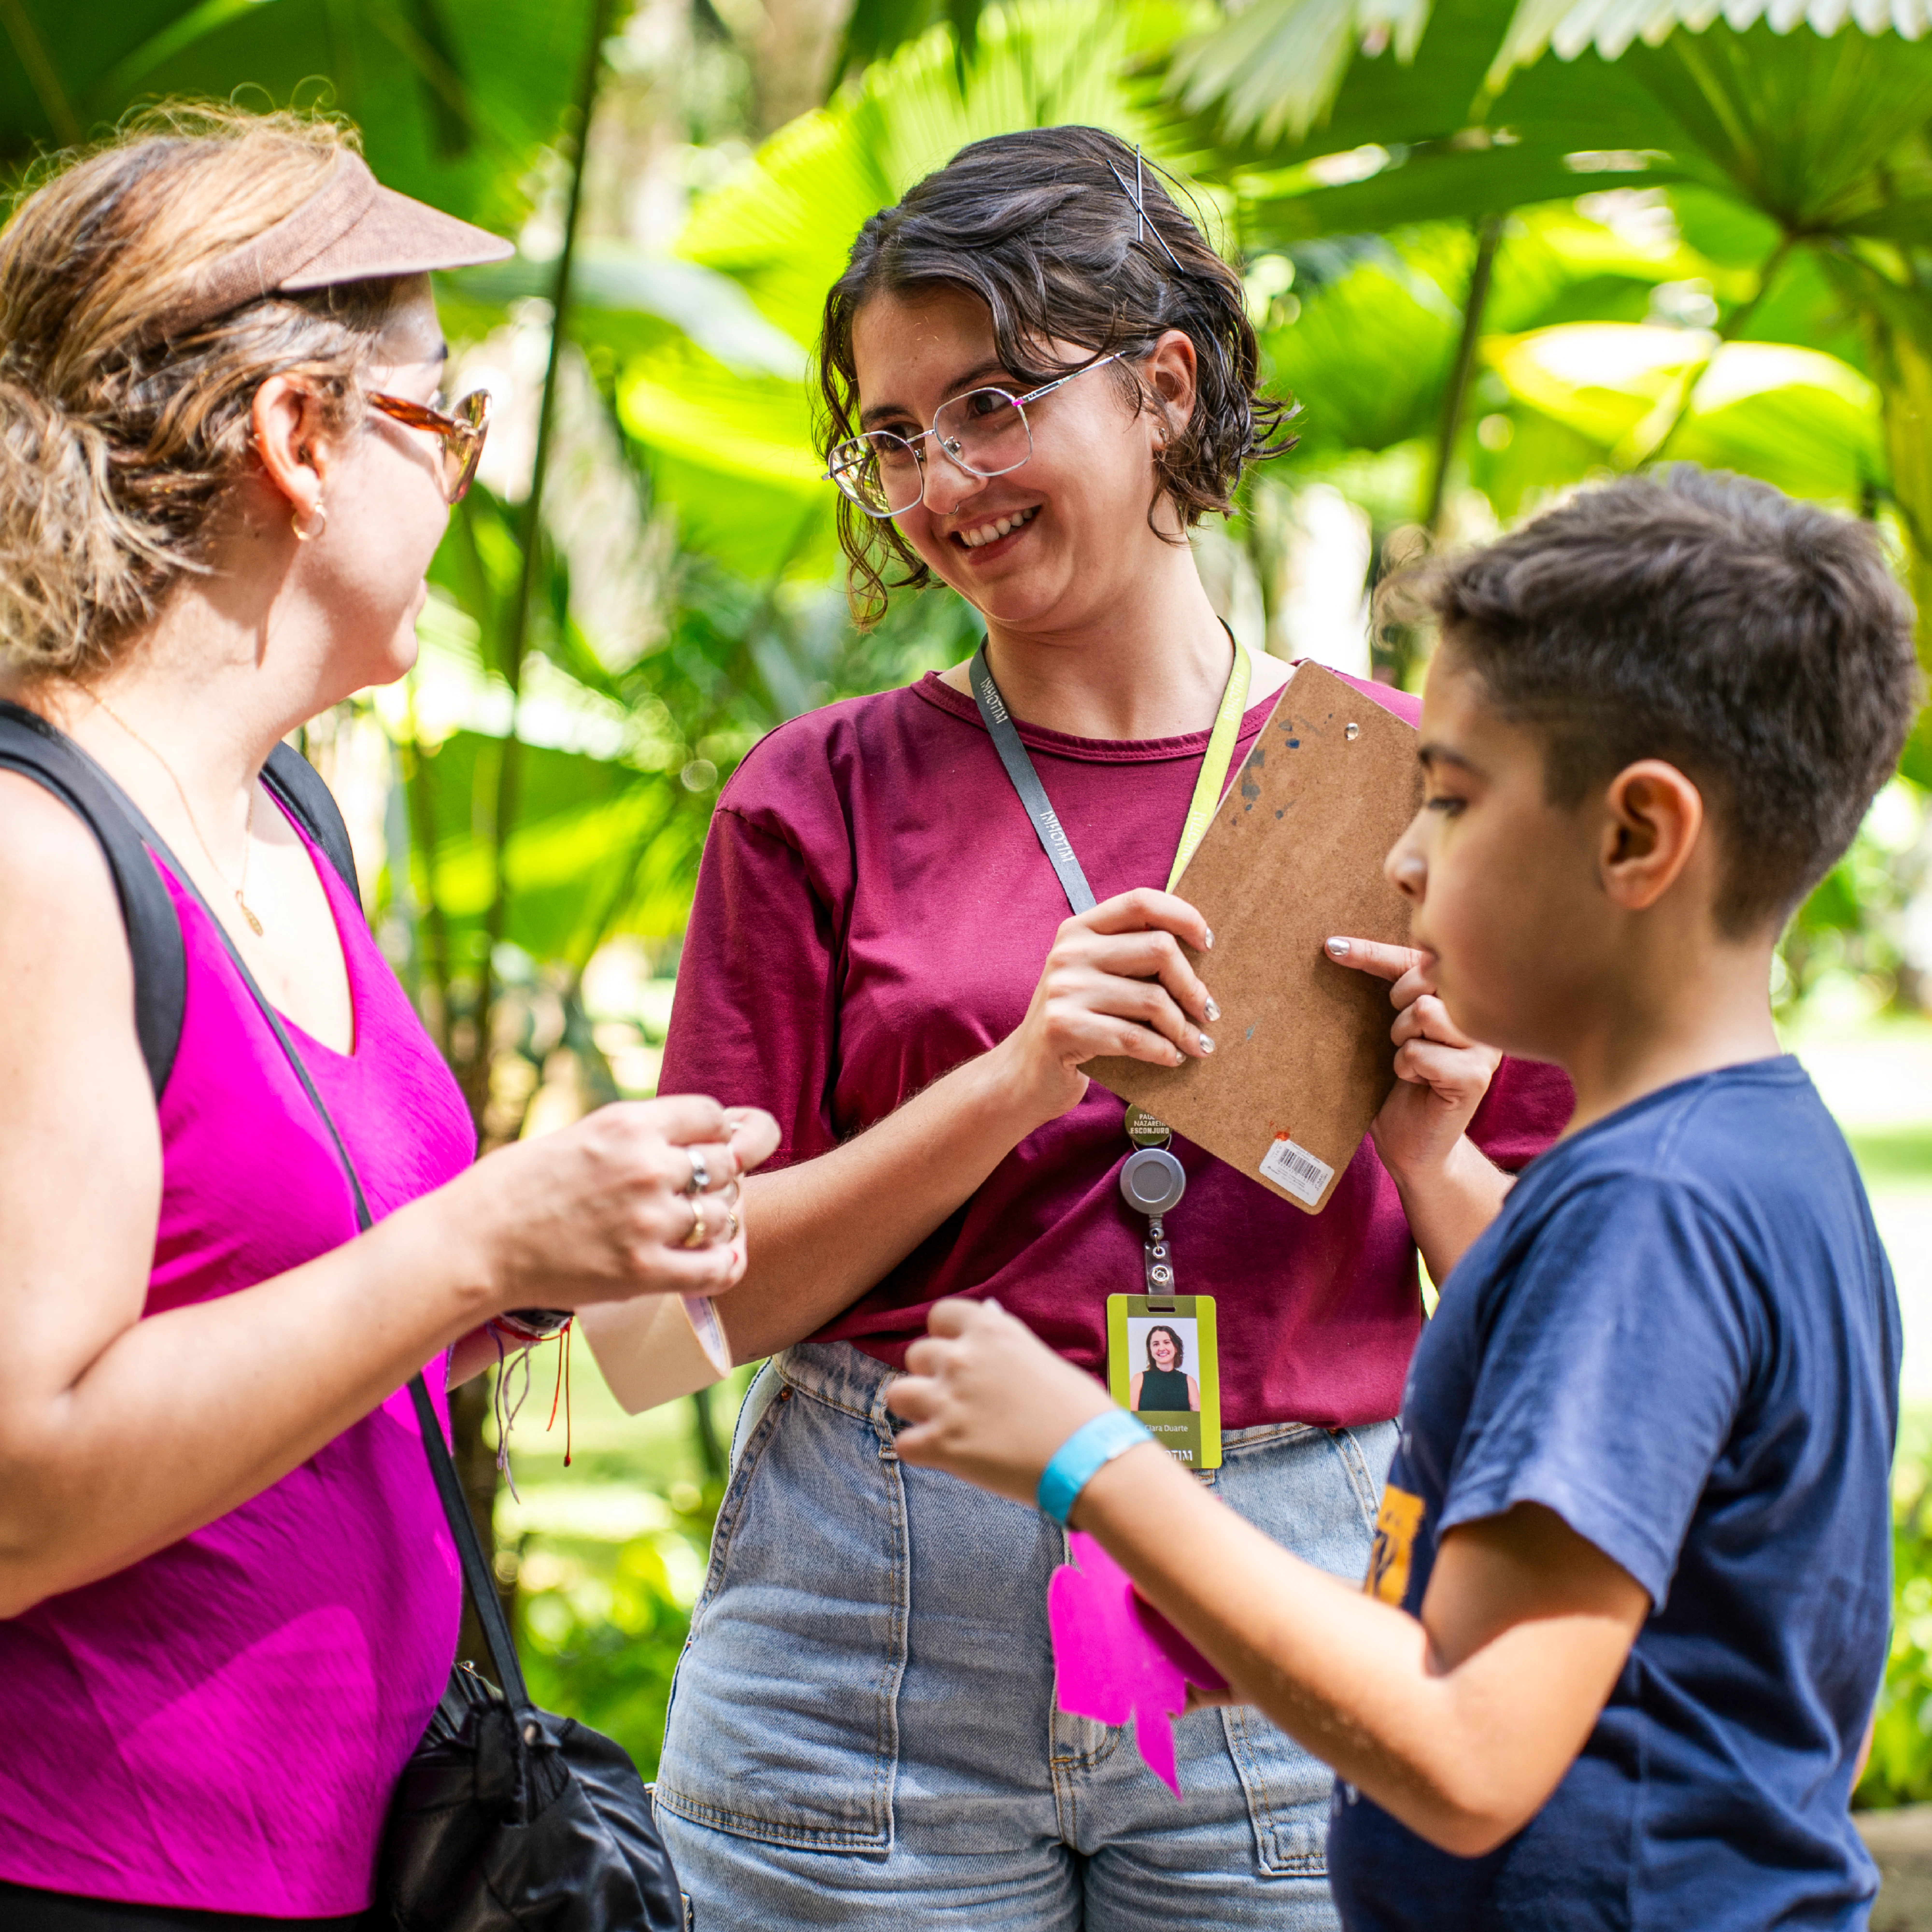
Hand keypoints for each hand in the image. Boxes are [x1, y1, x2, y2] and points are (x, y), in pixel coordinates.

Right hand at [451, 1095, 781, 1313]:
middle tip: (703, 1189)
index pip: (712, 1115)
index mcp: (628, 1124)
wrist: (472, 1244)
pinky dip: (726, 1264)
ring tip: (698, 1225)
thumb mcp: (581, 1135)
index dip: (718, 1130)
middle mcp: (647, 1167)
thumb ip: (634, 1136)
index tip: (709, 1144)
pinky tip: (719, 1259)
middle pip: (727, 1163)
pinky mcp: (643, 1272)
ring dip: (718, 1220)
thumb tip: (686, 1139)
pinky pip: (718, 1268)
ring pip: (725, 1214)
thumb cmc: (515, 1187)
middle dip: (721, 1175)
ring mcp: (649, 1221)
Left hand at [888, 1298, 1116, 1506]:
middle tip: (956, 1396)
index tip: (958, 1353)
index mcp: (991, 1331)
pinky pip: (904, 1443)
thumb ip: (1006, 1343)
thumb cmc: (1079, 1411)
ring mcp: (948, 1400)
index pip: (941, 1314)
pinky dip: (921, 1451)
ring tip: (942, 1423)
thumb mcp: (1041, 1358)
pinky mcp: (941, 1444)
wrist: (1090, 1460)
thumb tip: (989, 1316)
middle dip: (932, 1374)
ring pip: (897, 1393)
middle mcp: (963, 1358)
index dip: (946, 1336)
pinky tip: (945, 1456)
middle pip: (916, 1354)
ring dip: (916, 1408)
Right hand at [994, 888, 1218, 1126]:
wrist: (1026, 1072)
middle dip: (1193, 985)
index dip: (1184, 917)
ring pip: (1152, 999)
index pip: (1141, 901)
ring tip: (1196, 1044)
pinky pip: (1134, 1037)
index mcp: (1079, 929)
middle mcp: (1069, 952)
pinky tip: (1172, 1058)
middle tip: (1208, 1011)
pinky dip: (1163, 1051)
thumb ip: (1131, 956)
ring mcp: (1064, 989)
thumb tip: (1200, 953)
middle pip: (1159, 948)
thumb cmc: (1077, 1021)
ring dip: (1184, 1028)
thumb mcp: (1095, 977)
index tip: (1207, 945)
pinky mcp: (1064, 1027)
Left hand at [1326, 938, 1499, 1182]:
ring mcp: (1484, 1046)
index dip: (1374, 951)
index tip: (1332, 947)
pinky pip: (1420, 1052)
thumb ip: (1386, 992)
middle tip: (1395, 1036)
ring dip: (1401, 1038)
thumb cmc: (1397, 1085)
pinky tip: (1417, 1082)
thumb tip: (1334, 946)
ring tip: (1409, 1061)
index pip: (1419, 961)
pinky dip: (1406, 1066)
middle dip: (1396, 1003)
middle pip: (1425, 978)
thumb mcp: (1388, 1029)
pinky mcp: (1476, 1076)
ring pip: (1424, 1011)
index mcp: (1462, 999)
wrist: (1412, 1143)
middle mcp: (1481, 1017)